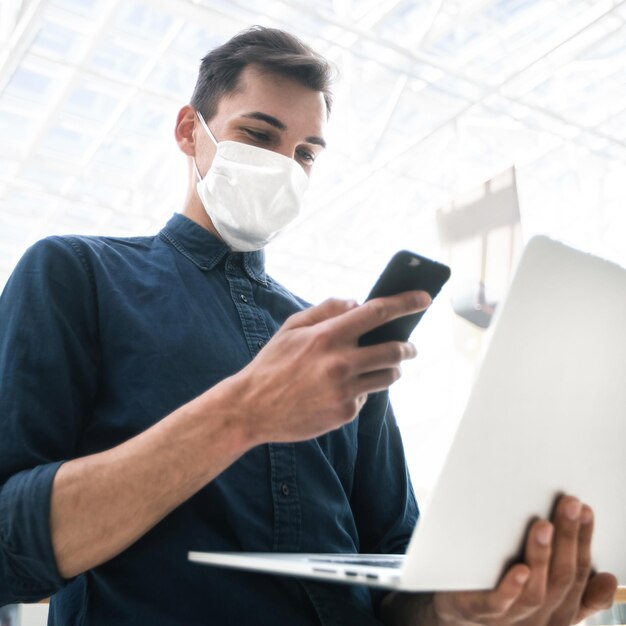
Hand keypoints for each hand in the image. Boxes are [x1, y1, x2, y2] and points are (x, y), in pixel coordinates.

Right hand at [232, 292, 430, 443]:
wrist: (252, 408)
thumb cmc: (272, 363)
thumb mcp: (292, 327)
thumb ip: (326, 309)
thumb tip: (357, 302)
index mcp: (328, 336)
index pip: (378, 312)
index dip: (406, 302)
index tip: (425, 298)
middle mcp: (341, 362)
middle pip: (395, 350)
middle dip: (408, 346)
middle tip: (409, 345)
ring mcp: (345, 391)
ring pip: (389, 376)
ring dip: (392, 369)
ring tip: (384, 366)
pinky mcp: (345, 413)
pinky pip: (367, 397)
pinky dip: (363, 389)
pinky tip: (346, 388)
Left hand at [382, 495, 616, 625]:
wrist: (452, 609)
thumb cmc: (498, 588)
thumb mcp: (539, 587)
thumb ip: (569, 581)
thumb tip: (609, 576)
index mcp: (557, 608)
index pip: (578, 571)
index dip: (585, 540)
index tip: (586, 509)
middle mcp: (539, 616)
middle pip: (562, 578)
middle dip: (569, 539)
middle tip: (571, 505)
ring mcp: (509, 617)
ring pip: (535, 593)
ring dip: (541, 556)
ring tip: (544, 525)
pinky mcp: (478, 612)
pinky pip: (498, 604)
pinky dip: (511, 588)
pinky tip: (519, 569)